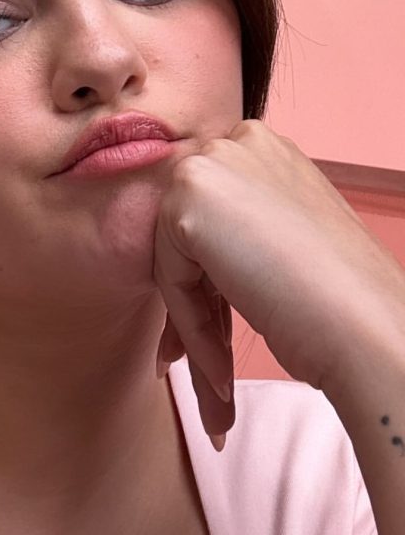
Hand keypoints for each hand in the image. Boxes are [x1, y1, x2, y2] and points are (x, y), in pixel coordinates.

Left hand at [152, 119, 404, 446]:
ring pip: (176, 263)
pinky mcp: (187, 201)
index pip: (215, 219)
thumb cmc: (341, 297)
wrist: (365, 326)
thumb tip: (196, 260)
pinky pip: (170, 281)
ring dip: (196, 334)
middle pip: (189, 239)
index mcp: (265, 147)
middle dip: (198, 311)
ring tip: (218, 392)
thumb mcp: (285, 240)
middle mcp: (237, 142)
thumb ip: (242, 230)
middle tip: (212, 375)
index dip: (215, 286)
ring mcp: (210, 165)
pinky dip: (191, 333)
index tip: (218, 339)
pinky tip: (220, 378)